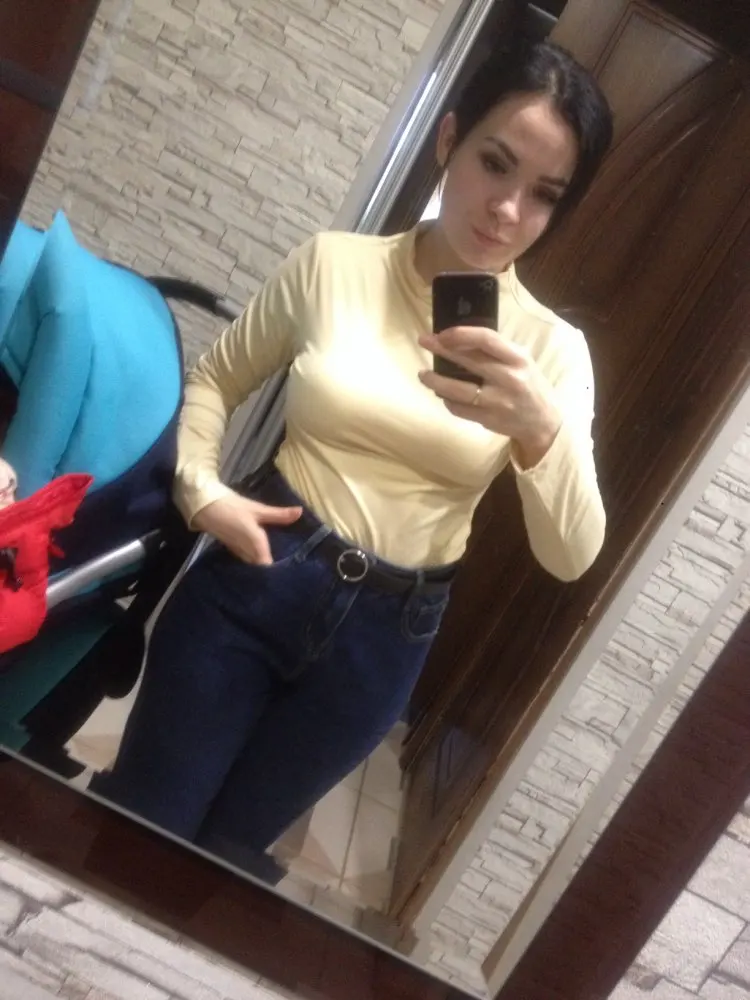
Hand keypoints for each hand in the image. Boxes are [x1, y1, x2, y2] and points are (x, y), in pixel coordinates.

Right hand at [192, 492, 302, 564]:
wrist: (205, 507)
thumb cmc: (232, 507)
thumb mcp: (258, 509)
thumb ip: (279, 515)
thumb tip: (300, 512)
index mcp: (256, 545)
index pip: (268, 568)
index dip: (278, 574)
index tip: (292, 574)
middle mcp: (247, 553)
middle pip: (262, 569)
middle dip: (273, 572)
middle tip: (290, 572)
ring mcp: (239, 554)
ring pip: (254, 566)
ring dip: (263, 567)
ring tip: (280, 568)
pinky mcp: (233, 550)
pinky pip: (248, 560)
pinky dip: (256, 560)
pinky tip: (263, 556)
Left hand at [418, 326, 561, 467]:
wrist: (543, 422)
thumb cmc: (529, 385)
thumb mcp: (521, 361)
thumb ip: (496, 351)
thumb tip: (459, 339)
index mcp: (518, 358)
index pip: (487, 339)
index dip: (461, 334)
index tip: (443, 333)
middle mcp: (509, 378)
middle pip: (468, 361)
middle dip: (442, 350)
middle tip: (424, 341)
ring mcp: (497, 402)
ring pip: (458, 390)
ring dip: (435, 381)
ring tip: (423, 374)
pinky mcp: (488, 420)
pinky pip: (459, 409)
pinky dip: (447, 400)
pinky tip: (442, 394)